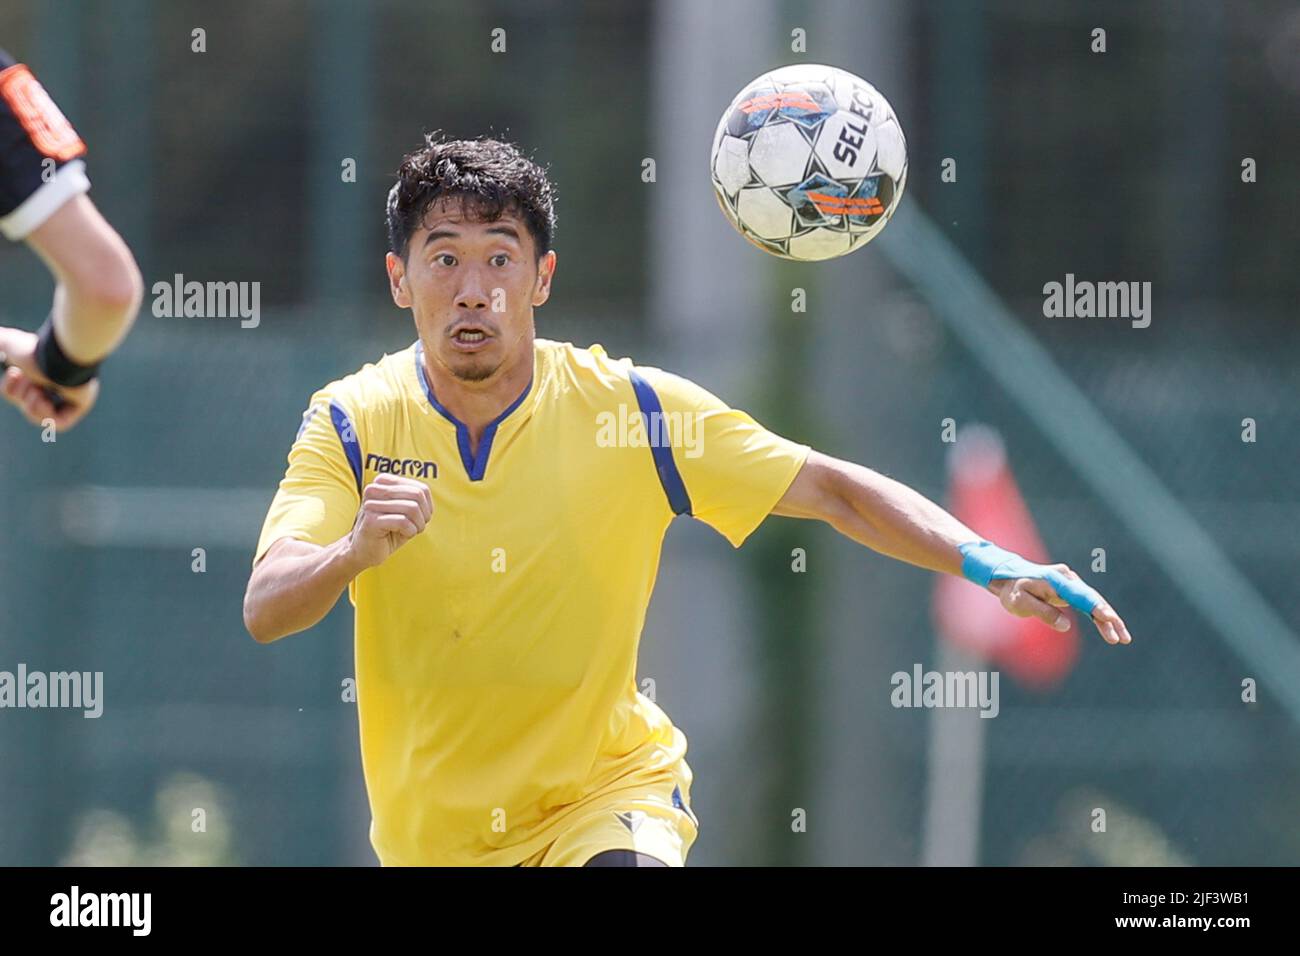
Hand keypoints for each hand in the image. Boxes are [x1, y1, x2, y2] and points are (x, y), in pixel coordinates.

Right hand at [0, 327, 98, 430]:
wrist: (59, 355)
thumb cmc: (34, 351)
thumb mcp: (8, 343)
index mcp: (40, 373)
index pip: (18, 392)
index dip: (9, 388)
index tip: (14, 373)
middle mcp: (56, 385)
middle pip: (27, 404)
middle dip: (20, 394)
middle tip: (25, 378)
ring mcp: (70, 396)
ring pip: (40, 414)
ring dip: (30, 404)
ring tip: (37, 390)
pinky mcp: (81, 406)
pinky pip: (59, 423)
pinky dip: (45, 414)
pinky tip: (45, 400)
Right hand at [346, 473, 433, 569]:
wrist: (364, 552)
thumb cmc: (388, 531)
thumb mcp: (405, 511)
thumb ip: (415, 498)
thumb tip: (424, 492)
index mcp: (383, 482)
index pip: (421, 488)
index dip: (428, 506)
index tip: (421, 518)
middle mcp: (374, 489)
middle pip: (417, 495)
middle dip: (425, 515)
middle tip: (419, 527)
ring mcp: (371, 504)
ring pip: (412, 508)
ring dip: (418, 525)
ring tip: (411, 532)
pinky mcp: (371, 520)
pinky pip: (403, 522)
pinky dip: (410, 531)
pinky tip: (402, 536)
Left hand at [988, 564, 1132, 645]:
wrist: (1008, 578)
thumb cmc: (1013, 591)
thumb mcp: (1021, 603)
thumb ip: (1043, 612)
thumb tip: (1066, 626)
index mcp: (1056, 580)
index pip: (1080, 595)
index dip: (1095, 607)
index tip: (1108, 617)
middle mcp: (1068, 579)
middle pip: (1092, 599)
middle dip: (1109, 618)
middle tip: (1121, 637)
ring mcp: (1072, 584)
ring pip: (1094, 602)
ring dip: (1109, 620)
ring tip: (1123, 639)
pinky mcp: (1072, 592)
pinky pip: (1089, 605)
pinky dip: (1100, 617)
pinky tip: (1111, 629)